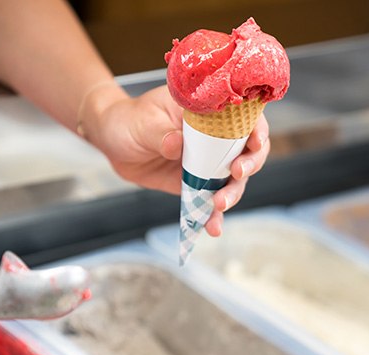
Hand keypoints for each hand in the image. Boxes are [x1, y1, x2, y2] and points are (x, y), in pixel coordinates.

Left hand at [82, 84, 270, 236]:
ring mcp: (207, 162)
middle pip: (247, 150)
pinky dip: (212, 216)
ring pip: (232, 180)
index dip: (256, 127)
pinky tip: (213, 227)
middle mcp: (215, 137)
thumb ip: (161, 134)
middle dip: (249, 164)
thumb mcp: (143, 122)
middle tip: (236, 173)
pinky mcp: (195, 184)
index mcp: (209, 111)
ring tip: (219, 205)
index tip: (255, 141)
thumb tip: (176, 144)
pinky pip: (209, 200)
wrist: (112, 140)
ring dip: (232, 194)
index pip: (243, 115)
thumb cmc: (130, 119)